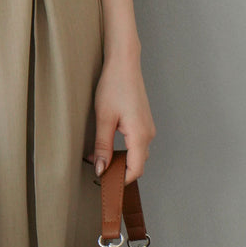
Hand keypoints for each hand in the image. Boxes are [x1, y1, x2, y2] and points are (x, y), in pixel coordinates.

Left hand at [86, 53, 155, 184]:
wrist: (124, 63)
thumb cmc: (114, 86)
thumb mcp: (104, 118)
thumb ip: (103, 146)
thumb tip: (101, 168)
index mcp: (140, 135)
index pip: (135, 170)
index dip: (120, 180)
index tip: (104, 182)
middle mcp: (148, 133)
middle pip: (137, 164)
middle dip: (118, 171)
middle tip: (97, 169)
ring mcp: (148, 127)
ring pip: (137, 154)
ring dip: (120, 159)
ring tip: (99, 157)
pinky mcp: (143, 122)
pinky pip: (137, 143)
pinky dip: (124, 150)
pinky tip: (108, 145)